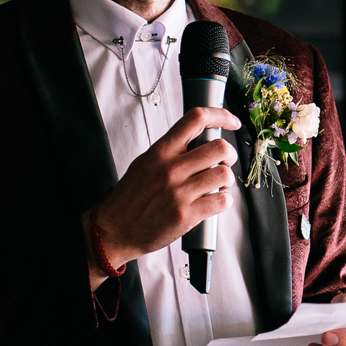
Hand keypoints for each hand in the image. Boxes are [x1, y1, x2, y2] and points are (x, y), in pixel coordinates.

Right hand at [85, 107, 239, 281]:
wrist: (114, 229)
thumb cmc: (129, 198)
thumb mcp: (144, 163)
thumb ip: (170, 151)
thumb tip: (198, 142)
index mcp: (161, 151)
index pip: (196, 119)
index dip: (221, 115)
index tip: (232, 122)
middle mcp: (171, 169)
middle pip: (219, 147)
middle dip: (229, 154)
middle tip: (224, 162)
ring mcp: (179, 192)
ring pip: (224, 174)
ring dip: (227, 179)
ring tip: (218, 185)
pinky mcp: (186, 215)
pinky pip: (221, 201)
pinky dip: (224, 200)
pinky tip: (215, 201)